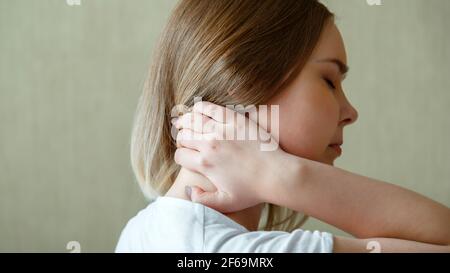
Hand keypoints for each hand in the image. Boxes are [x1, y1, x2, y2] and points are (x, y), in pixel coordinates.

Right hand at [173, 101, 297, 212]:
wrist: (277, 174)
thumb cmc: (253, 191)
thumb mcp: (225, 203)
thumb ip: (202, 200)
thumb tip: (189, 188)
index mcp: (205, 164)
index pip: (180, 155)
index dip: (181, 157)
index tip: (187, 157)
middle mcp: (209, 145)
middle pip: (183, 136)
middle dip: (181, 139)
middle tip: (186, 140)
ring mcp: (221, 129)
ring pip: (192, 120)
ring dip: (185, 121)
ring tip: (183, 123)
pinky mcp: (234, 119)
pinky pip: (210, 108)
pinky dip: (200, 107)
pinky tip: (197, 109)